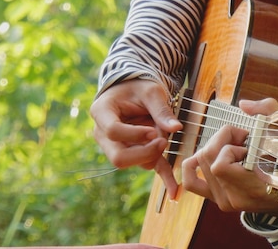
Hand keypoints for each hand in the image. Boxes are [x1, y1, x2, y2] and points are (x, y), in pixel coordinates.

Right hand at [90, 79, 182, 196]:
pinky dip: (163, 176)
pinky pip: (146, 167)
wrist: (134, 88)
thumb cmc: (138, 86)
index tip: (153, 131)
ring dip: (154, 153)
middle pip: (118, 156)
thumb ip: (161, 110)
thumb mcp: (150, 91)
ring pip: (133, 163)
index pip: (113, 131)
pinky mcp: (132, 152)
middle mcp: (103, 133)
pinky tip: (175, 190)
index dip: (134, 135)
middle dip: (143, 153)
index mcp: (102, 112)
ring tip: (164, 136)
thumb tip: (176, 128)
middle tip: (163, 141)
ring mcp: (115, 146)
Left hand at [182, 98, 277, 218]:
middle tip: (243, 139)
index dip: (229, 146)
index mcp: (253, 188)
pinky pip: (191, 181)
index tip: (248, 141)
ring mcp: (224, 200)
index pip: (220, 165)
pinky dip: (192, 165)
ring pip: (200, 162)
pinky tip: (205, 155)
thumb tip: (244, 105)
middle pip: (207, 157)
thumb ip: (267, 111)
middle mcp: (235, 197)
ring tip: (236, 148)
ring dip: (216, 148)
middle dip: (222, 139)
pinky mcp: (218, 198)